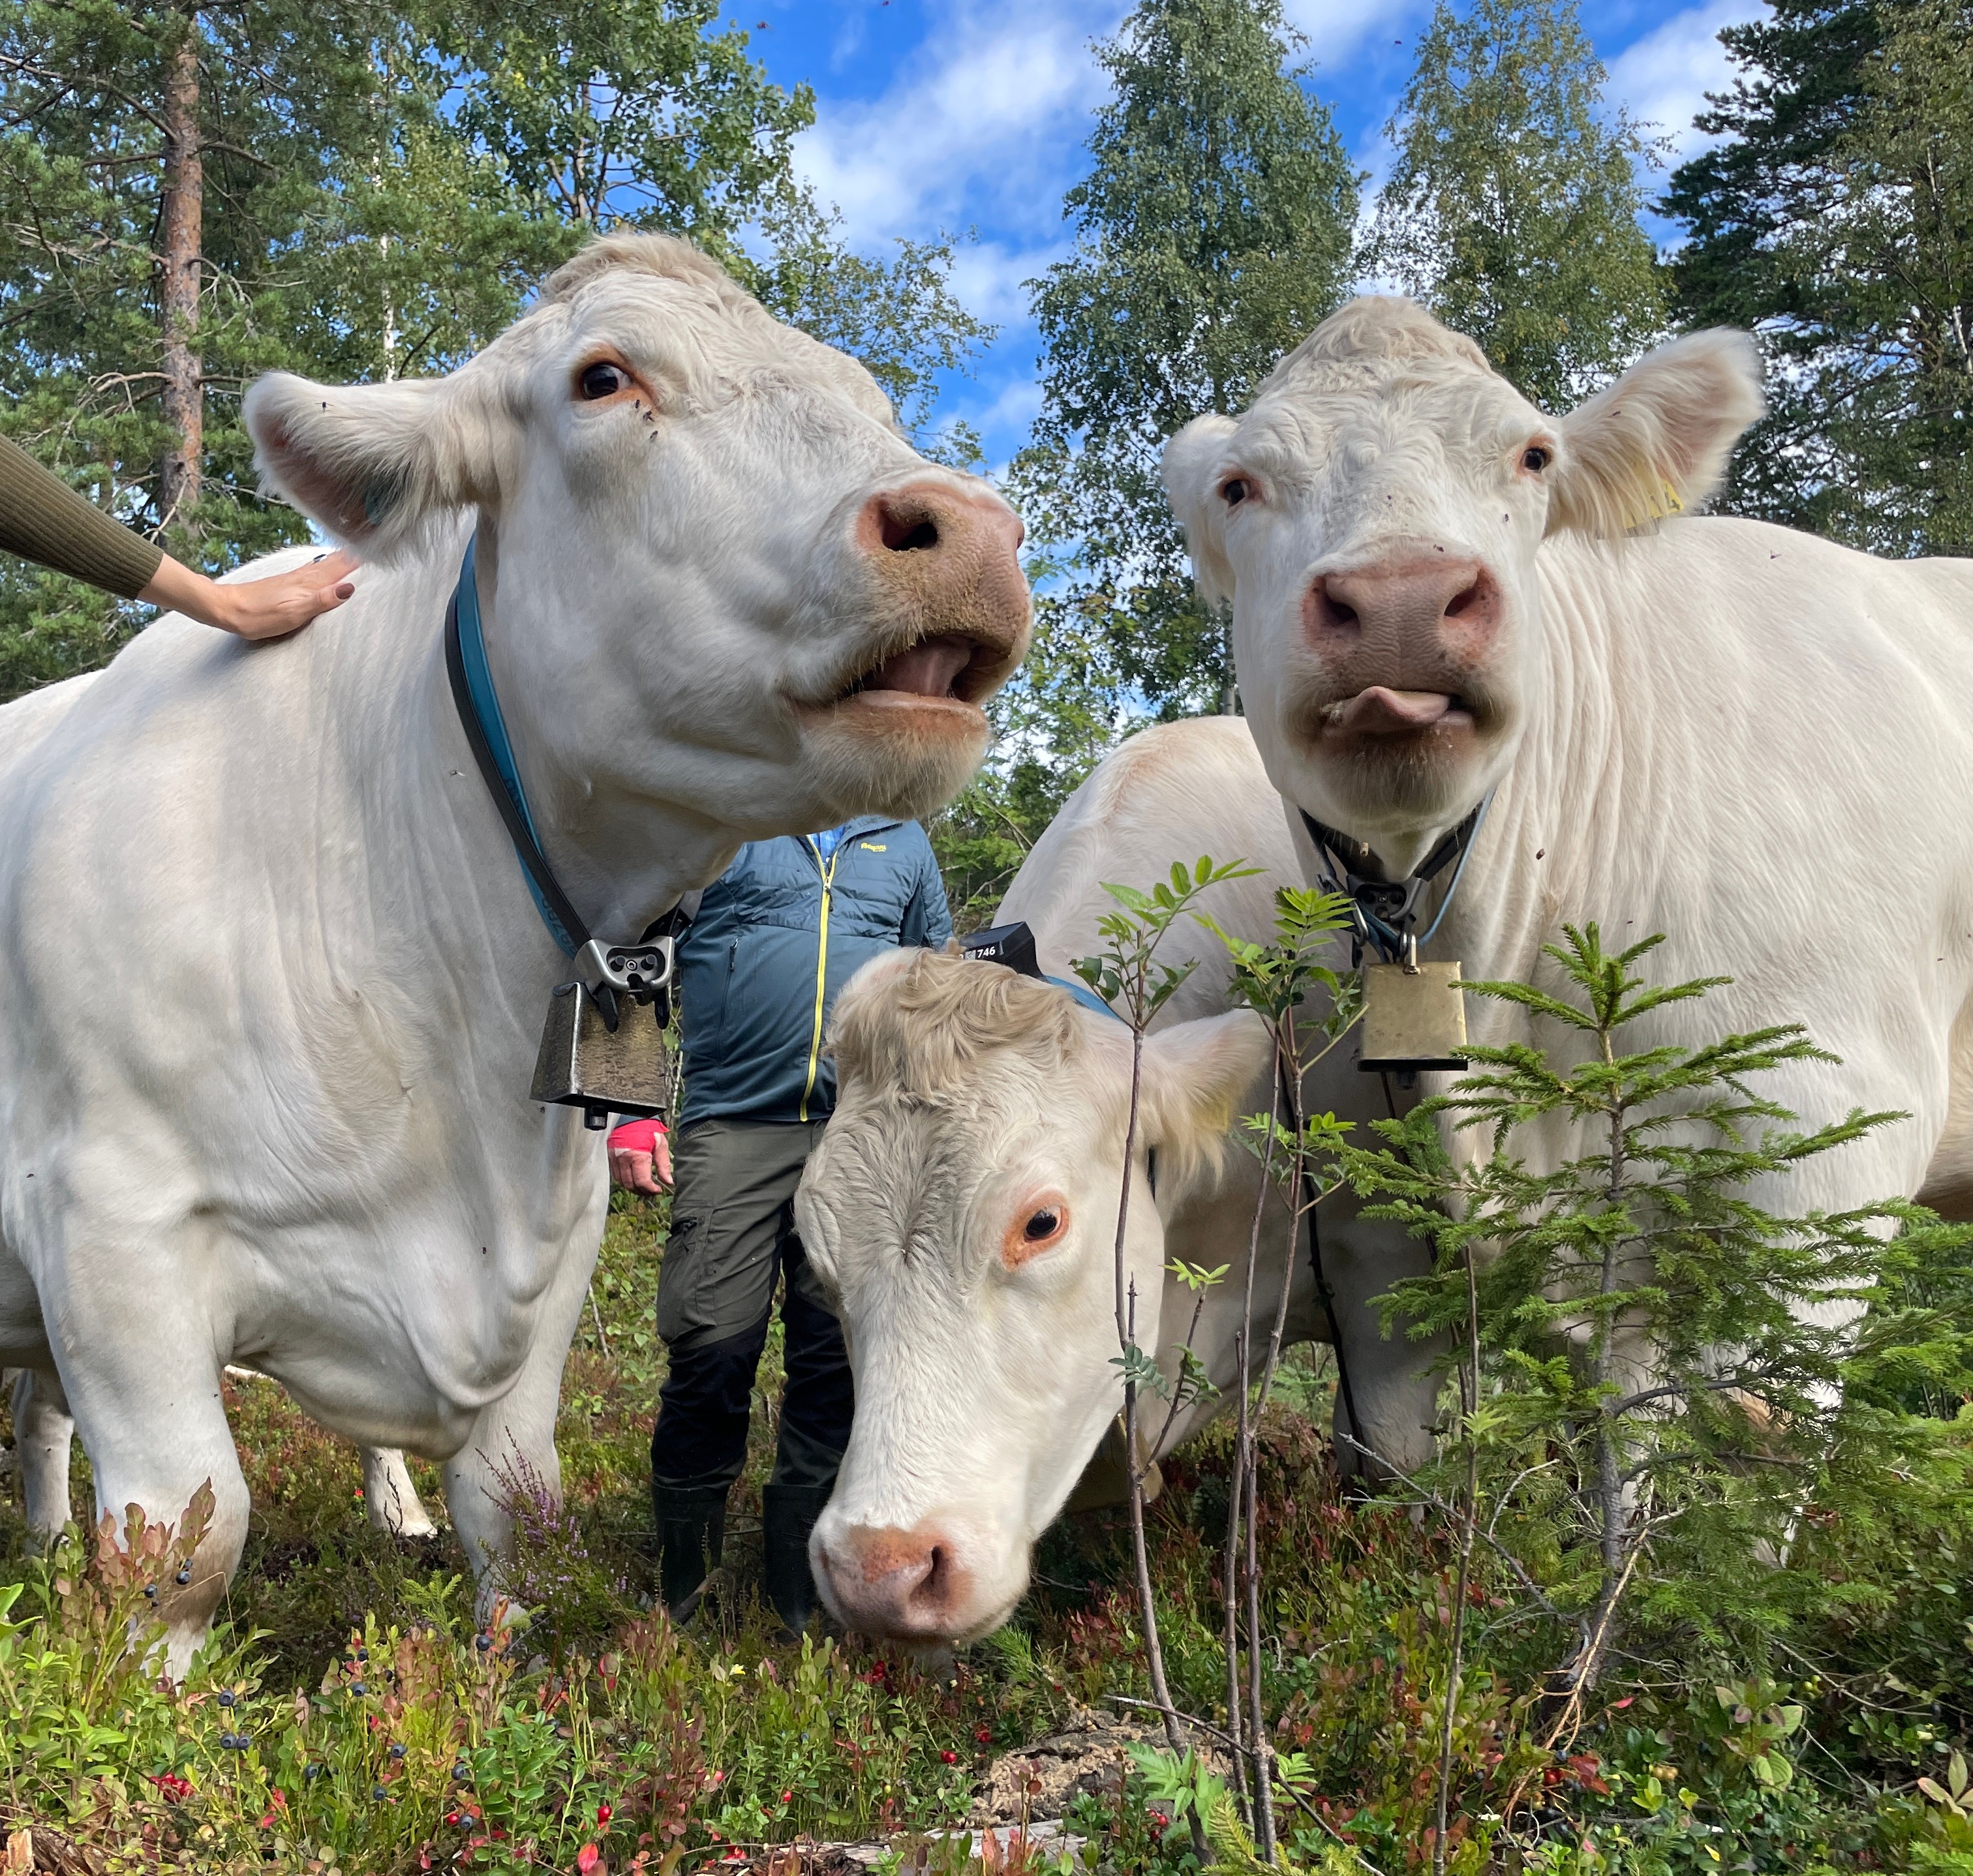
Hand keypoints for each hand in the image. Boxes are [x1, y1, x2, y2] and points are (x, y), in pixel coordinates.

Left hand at [141, 548, 358, 639]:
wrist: (227, 608)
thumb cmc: (259, 616)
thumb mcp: (294, 612)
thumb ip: (322, 600)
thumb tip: (350, 588)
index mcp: (309, 584)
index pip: (342, 569)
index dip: (360, 560)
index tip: (380, 548)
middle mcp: (304, 578)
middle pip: (336, 563)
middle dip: (355, 555)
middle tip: (374, 543)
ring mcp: (295, 580)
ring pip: (325, 565)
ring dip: (343, 558)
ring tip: (357, 552)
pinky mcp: (287, 584)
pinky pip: (315, 571)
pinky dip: (327, 565)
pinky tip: (325, 566)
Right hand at [608, 1116, 672, 1194]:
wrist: (633, 1114)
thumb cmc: (647, 1127)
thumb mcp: (661, 1144)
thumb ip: (664, 1164)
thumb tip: (668, 1181)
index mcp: (637, 1156)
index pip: (642, 1182)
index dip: (651, 1190)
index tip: (658, 1190)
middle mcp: (623, 1159)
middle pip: (631, 1185)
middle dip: (642, 1191)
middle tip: (652, 1190)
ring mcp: (615, 1158)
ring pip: (622, 1182)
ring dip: (633, 1187)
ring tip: (644, 1186)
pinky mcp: (610, 1156)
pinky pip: (616, 1175)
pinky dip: (625, 1180)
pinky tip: (634, 1178)